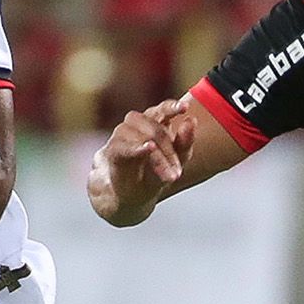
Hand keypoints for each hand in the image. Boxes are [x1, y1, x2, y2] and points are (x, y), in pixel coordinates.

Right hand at [89, 99, 196, 224]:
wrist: (129, 196)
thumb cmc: (153, 173)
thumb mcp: (177, 161)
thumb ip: (185, 142)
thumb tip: (191, 119)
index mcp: (154, 123)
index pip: (163, 109)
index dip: (172, 107)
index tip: (185, 108)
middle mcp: (136, 125)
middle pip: (155, 127)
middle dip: (169, 149)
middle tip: (178, 173)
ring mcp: (122, 136)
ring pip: (142, 136)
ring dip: (158, 156)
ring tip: (169, 177)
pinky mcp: (112, 152)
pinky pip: (123, 146)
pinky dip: (136, 147)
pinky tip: (149, 148)